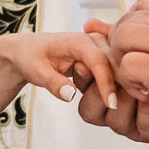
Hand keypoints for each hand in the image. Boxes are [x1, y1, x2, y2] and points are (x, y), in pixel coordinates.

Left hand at [0, 30, 120, 109]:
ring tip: (92, 95)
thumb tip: (70, 95)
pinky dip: (113, 85)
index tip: (110, 105)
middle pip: (116, 65)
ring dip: (113, 86)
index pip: (99, 62)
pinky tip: (100, 94)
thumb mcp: (36, 72)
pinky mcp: (104, 57)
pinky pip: (116, 73)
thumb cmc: (32, 58)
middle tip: (107, 108)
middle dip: (116, 86)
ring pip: (119, 70)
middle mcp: (95, 40)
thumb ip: (53, 83)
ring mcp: (102, 48)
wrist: (29, 51)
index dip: (106, 84)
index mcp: (79, 40)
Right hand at [74, 21, 148, 143]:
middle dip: (105, 86)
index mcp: (108, 86)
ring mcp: (135, 122)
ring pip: (116, 121)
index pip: (82, 87)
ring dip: (127, 98)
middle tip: (118, 68)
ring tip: (142, 81)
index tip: (87, 61)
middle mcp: (118, 107)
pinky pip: (144, 127)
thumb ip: (117, 36)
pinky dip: (147, 111)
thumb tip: (89, 24)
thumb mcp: (142, 44)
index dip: (83, 76)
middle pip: (90, 108)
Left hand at [106, 0, 148, 134]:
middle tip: (137, 69)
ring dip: (125, 63)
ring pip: (121, 39)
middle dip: (124, 47)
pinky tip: (148, 92)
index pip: (143, 5)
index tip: (143, 49)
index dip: (135, 27)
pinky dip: (130, 82)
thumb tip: (95, 24)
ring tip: (142, 81)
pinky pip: (125, 66)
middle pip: (127, 22)